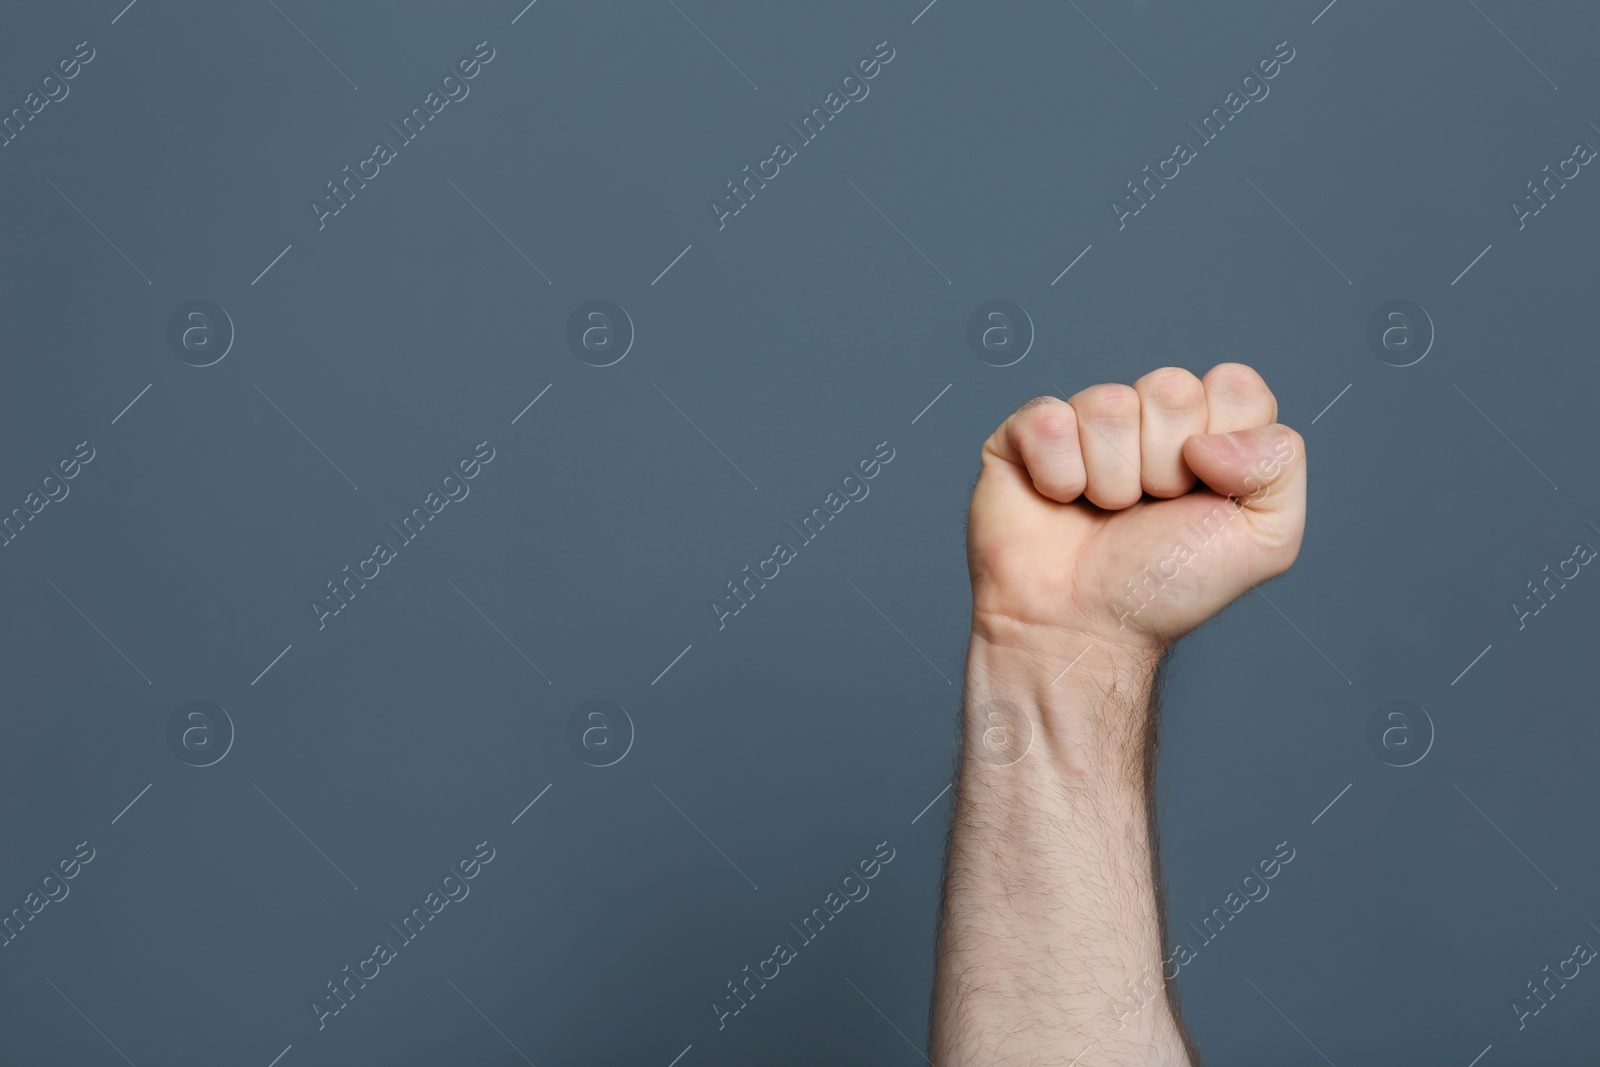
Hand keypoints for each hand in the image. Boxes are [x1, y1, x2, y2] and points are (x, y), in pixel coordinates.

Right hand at [967, 363, 1306, 659]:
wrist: (1084, 630)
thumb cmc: (1163, 591)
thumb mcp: (1266, 541)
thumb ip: (1281, 465)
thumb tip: (1209, 436)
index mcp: (1207, 432)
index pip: (1234, 385)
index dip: (1223, 444)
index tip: (1204, 495)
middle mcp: (1147, 420)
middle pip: (1171, 388)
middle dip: (1165, 465)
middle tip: (1148, 511)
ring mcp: (1084, 423)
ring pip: (1109, 403)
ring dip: (1111, 479)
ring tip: (1103, 514)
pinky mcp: (1024, 435)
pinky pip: (1048, 419)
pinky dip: (1058, 475)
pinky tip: (1059, 502)